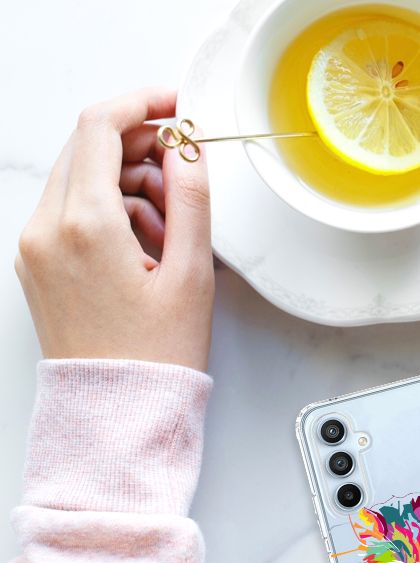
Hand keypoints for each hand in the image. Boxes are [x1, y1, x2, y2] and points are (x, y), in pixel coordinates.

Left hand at [15, 88, 213, 371]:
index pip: (101, 127)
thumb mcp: (191, 272)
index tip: (176, 105)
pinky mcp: (37, 262)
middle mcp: (47, 229)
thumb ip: (192, 198)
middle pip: (88, 147)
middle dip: (141, 147)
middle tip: (185, 173)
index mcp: (85, 225)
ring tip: (173, 228)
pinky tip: (147, 244)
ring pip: (82, 178)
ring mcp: (35, 246)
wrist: (117, 411)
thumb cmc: (156, 355)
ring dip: (129, 182)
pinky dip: (110, 209)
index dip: (143, 103)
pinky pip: (72, 210)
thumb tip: (188, 148)